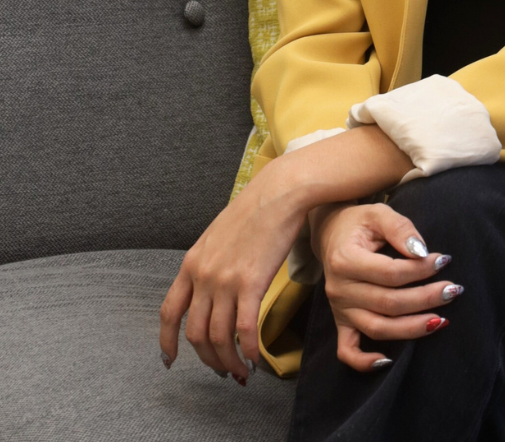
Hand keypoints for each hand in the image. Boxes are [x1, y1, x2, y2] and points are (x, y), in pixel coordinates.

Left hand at [158, 160, 306, 381]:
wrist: (278, 193)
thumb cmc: (254, 210)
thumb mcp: (217, 236)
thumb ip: (208, 262)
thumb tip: (211, 288)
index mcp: (191, 263)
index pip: (169, 312)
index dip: (167, 342)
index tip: (171, 360)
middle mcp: (203, 275)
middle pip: (195, 333)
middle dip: (207, 358)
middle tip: (221, 369)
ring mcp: (226, 281)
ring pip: (219, 337)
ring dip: (229, 361)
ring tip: (240, 370)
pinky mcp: (251, 283)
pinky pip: (245, 329)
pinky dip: (249, 350)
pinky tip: (256, 359)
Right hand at [314, 201, 463, 371]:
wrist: (331, 234)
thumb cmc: (359, 222)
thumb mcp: (379, 213)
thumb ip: (400, 228)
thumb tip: (421, 252)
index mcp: (346, 259)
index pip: (389, 273)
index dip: (420, 270)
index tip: (443, 260)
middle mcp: (339, 289)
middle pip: (388, 303)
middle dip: (425, 299)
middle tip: (453, 290)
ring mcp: (339, 310)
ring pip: (377, 328)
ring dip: (412, 328)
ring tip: (441, 320)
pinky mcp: (341, 322)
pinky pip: (348, 351)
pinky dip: (365, 362)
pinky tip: (388, 362)